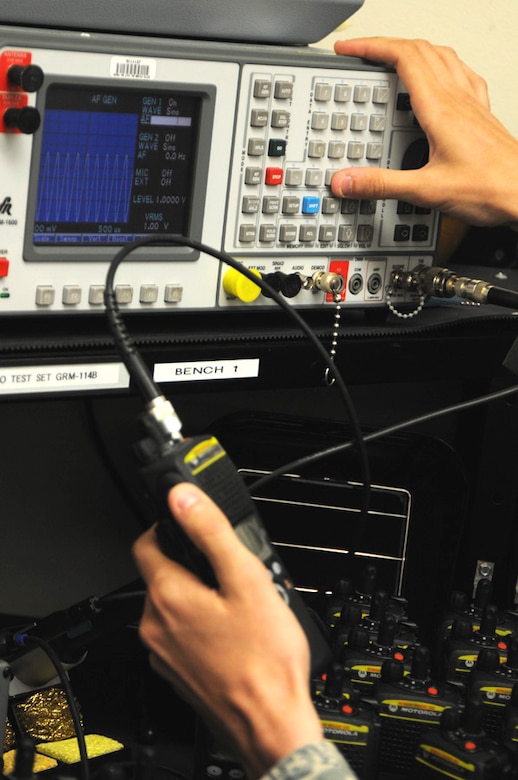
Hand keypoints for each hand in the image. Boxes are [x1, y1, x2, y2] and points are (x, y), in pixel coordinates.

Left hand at [133, 483, 322, 779]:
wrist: (270, 726)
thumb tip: (183, 497)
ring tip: (239, 606)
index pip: (146, 542)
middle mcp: (155, 625)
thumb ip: (211, 531)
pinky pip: (181, 635)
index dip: (169, 527)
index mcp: (168, 596)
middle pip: (163, 574)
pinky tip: (233, 634)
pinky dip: (200, 626)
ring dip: (199, 597)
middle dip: (194, 565)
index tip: (191, 526)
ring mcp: (163, 653)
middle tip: (231, 572)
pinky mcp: (177, 674)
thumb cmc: (264, 660)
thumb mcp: (246, 580)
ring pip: (174, 606)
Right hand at [331, 37, 517, 227]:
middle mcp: (457, 98)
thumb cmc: (490, 188)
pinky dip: (441, 64)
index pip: (402, 57)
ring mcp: (471, 103)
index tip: (350, 49)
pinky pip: (461, 73)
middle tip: (362, 52)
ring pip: (441, 55)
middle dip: (385, 44)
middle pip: (419, 49)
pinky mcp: (481, 114)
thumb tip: (347, 180)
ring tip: (393, 56)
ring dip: (413, 49)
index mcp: (440, 109)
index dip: (371, 47)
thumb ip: (382, 184)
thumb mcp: (426, 191)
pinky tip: (439, 75)